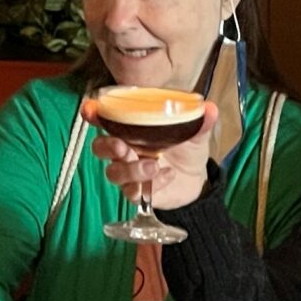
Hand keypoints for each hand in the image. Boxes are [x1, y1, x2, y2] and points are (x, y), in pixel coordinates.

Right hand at [84, 98, 217, 210]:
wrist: (196, 179)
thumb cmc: (187, 149)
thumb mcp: (196, 133)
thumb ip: (200, 122)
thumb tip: (211, 109)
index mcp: (133, 130)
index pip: (106, 120)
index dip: (94, 114)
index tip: (90, 110)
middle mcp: (125, 150)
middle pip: (100, 148)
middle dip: (107, 146)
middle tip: (123, 147)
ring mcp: (129, 172)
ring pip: (114, 172)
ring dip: (131, 169)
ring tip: (154, 165)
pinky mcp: (137, 191)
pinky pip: (133, 191)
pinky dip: (151, 183)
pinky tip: (169, 175)